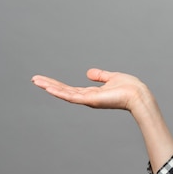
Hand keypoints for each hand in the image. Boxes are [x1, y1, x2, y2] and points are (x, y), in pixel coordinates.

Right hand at [32, 68, 172, 171]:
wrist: (139, 95)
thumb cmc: (130, 88)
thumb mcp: (112, 77)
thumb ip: (100, 76)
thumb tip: (88, 73)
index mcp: (92, 93)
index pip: (70, 88)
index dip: (57, 84)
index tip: (44, 80)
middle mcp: (87, 98)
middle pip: (64, 91)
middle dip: (49, 85)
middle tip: (34, 79)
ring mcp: (88, 100)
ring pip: (65, 93)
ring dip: (50, 87)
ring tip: (36, 81)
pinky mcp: (92, 100)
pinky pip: (73, 96)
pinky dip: (60, 92)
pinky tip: (49, 88)